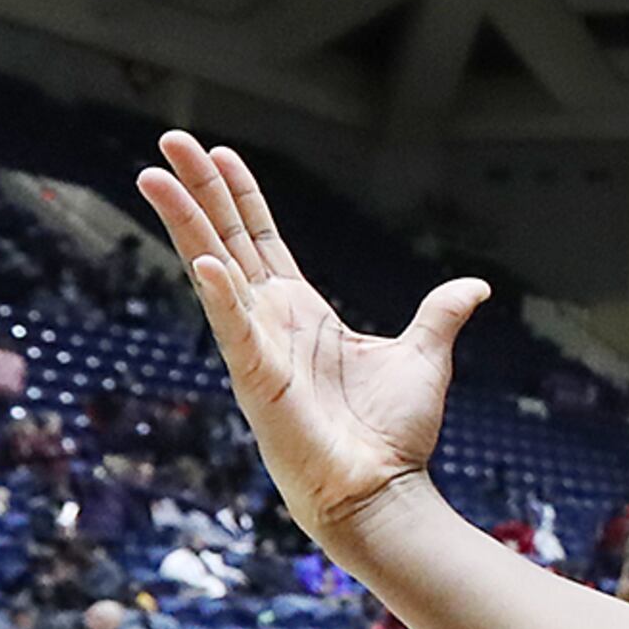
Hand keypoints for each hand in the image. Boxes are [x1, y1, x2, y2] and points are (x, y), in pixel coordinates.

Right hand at [133, 135, 485, 549]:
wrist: (382, 490)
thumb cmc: (391, 434)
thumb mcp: (423, 356)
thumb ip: (440, 316)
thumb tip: (474, 287)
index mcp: (302, 312)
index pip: (261, 239)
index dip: (241, 196)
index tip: (218, 153)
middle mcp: (270, 321)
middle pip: (225, 239)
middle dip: (198, 189)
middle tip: (169, 137)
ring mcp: (257, 346)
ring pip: (213, 269)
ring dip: (185, 222)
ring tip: (154, 175)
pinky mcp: (257, 377)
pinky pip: (233, 327)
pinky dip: (220, 294)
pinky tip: (204, 259)